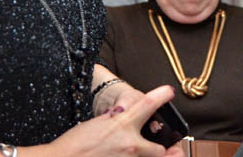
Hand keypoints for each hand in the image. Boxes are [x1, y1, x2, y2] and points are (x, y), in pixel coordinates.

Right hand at [50, 85, 183, 155]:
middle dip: (160, 151)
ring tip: (131, 153)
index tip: (168, 92)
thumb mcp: (98, 124)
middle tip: (158, 148)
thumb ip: (117, 122)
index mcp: (122, 124)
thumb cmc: (74, 144)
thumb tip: (125, 122)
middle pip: (160, 150)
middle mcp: (129, 144)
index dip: (162, 96)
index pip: (147, 104)